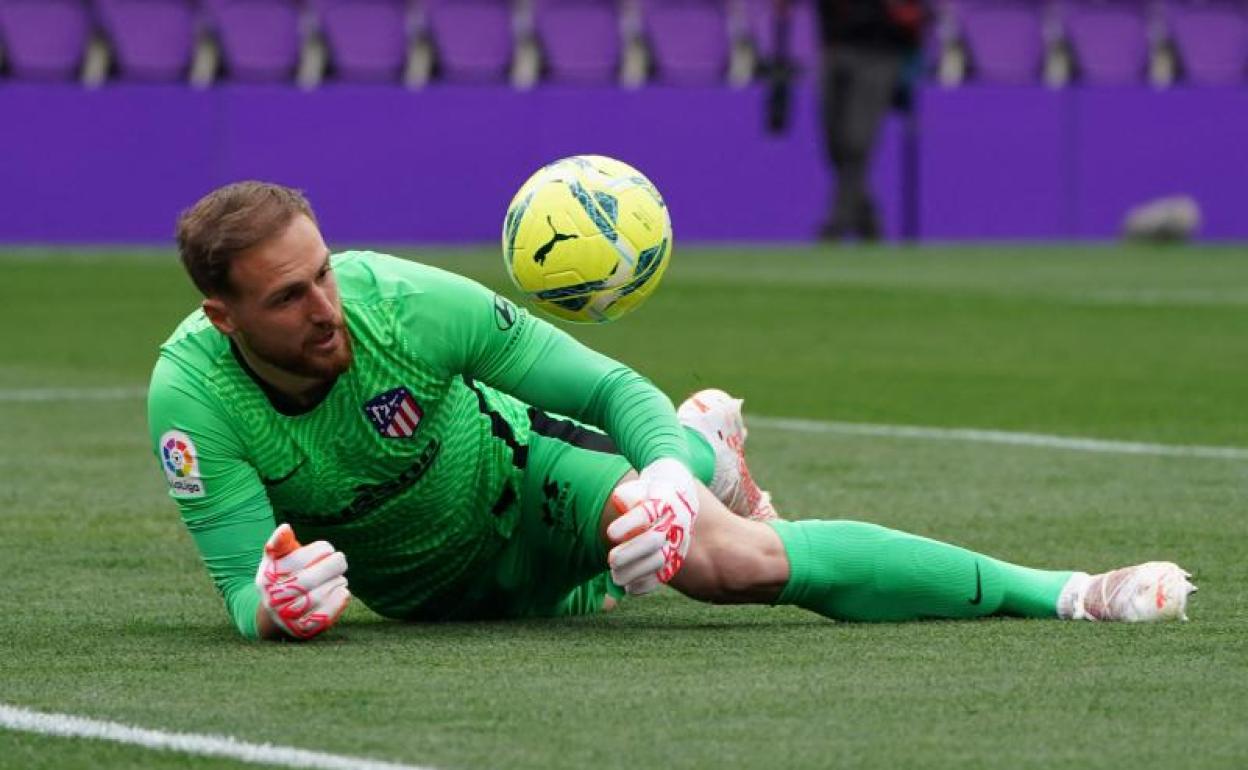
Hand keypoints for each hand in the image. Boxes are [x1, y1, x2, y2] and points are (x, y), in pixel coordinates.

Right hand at [255, 523, 350, 639]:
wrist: (274, 615)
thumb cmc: (282, 578)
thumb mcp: (276, 560)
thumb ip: (280, 543)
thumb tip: (285, 528)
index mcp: (266, 578)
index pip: (296, 561)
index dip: (318, 551)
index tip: (328, 548)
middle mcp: (274, 599)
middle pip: (308, 580)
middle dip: (331, 566)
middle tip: (340, 560)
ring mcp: (287, 617)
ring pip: (318, 598)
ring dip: (336, 582)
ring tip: (340, 576)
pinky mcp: (302, 630)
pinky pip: (324, 616)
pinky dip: (338, 601)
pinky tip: (343, 591)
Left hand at [606, 458, 698, 594]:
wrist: (681, 492)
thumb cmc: (652, 488)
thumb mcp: (643, 484)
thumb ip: (630, 493)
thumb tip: (619, 500)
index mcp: (665, 500)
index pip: (647, 513)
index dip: (629, 524)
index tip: (609, 533)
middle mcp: (675, 522)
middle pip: (655, 540)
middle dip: (631, 552)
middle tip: (610, 560)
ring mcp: (678, 541)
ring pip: (660, 561)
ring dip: (636, 571)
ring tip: (615, 577)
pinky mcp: (677, 557)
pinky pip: (665, 574)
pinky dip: (647, 584)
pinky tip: (629, 589)